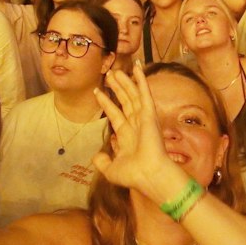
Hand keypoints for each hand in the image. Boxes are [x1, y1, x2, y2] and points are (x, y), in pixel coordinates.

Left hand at [91, 62, 184, 195]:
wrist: (148, 175)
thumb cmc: (133, 175)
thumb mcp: (111, 170)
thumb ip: (102, 162)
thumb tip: (96, 157)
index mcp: (126, 137)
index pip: (115, 114)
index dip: (106, 103)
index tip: (97, 92)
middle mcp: (135, 126)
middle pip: (124, 102)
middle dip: (117, 88)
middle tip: (109, 74)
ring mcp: (143, 119)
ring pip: (133, 95)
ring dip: (125, 82)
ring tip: (116, 70)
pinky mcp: (150, 115)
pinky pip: (144, 94)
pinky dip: (141, 81)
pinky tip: (137, 69)